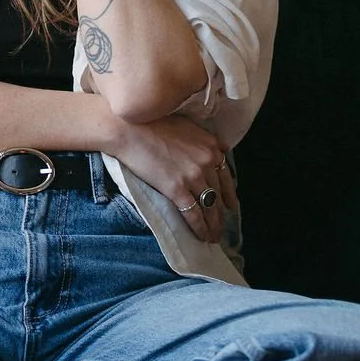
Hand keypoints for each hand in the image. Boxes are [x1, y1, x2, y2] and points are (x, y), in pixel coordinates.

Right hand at [103, 112, 236, 243]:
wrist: (128, 128)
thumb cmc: (152, 124)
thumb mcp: (187, 126)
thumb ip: (206, 139)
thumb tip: (222, 149)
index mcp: (211, 146)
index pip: (226, 176)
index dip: (229, 195)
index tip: (230, 206)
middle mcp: (207, 161)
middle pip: (219, 194)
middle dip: (221, 214)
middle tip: (221, 227)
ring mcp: (193, 176)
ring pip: (209, 206)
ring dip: (213, 225)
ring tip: (213, 236)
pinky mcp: (177, 189)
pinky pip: (194, 213)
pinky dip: (200, 227)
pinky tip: (202, 236)